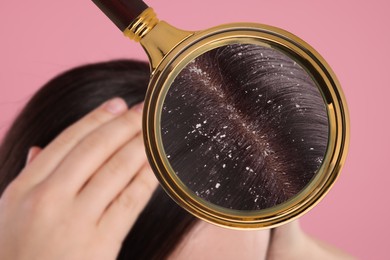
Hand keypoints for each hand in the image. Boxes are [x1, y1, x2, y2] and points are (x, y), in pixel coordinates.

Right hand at [0, 98, 157, 259]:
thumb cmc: (17, 256)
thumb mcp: (9, 215)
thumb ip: (29, 178)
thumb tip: (41, 148)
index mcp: (23, 189)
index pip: (67, 141)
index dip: (96, 118)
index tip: (118, 104)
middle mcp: (47, 200)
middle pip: (95, 148)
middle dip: (124, 124)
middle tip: (145, 109)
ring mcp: (74, 222)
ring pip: (116, 169)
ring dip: (141, 145)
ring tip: (157, 129)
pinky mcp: (99, 244)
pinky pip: (130, 200)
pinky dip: (147, 178)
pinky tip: (159, 164)